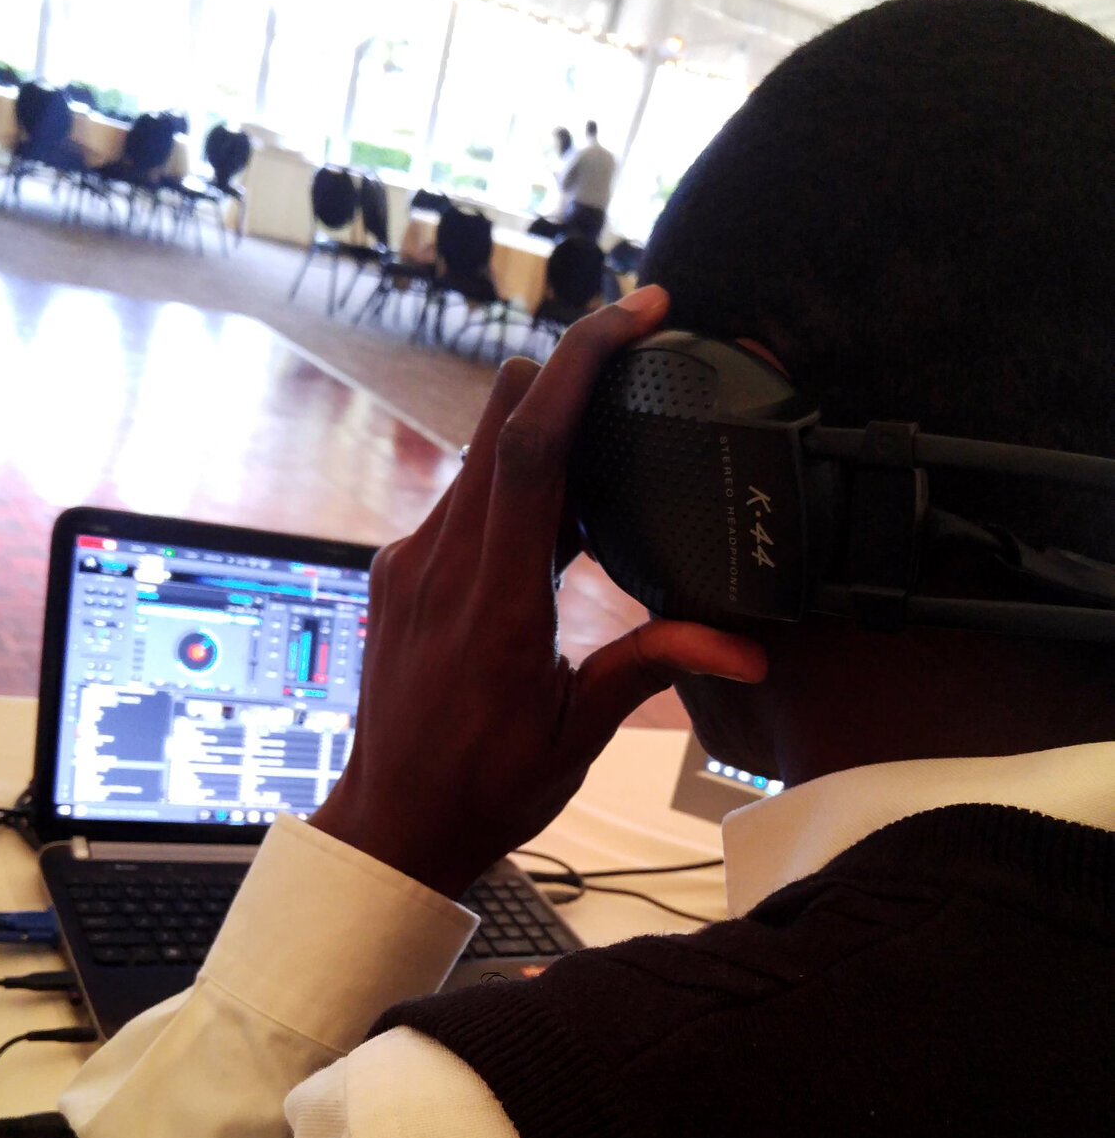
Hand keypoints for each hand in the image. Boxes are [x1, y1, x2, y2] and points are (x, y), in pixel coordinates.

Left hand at [310, 286, 767, 899]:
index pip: (533, 443)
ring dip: (542, 434)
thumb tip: (744, 648)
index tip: (636, 315)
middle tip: (634, 353)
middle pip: (500, 418)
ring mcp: (411, 561)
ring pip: (479, 454)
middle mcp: (441, 561)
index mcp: (494, 597)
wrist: (392, 822)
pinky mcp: (400, 570)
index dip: (583, 362)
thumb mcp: (578, 729)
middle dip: (567, 372)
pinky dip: (511, 487)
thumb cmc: (481, 785)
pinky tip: (555, 524)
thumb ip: (653, 666)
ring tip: (610, 455)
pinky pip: (461, 499)